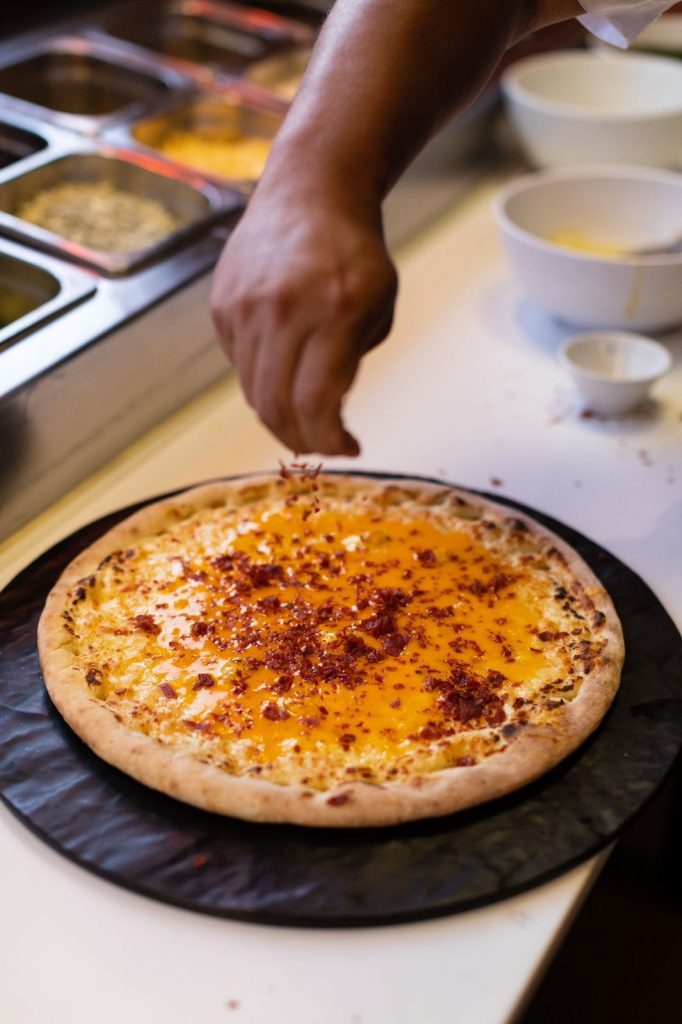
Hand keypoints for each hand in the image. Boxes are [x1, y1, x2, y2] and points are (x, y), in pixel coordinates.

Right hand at [210, 184, 397, 455]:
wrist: (310, 190)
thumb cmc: (354, 252)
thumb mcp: (379, 305)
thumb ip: (353, 360)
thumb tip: (324, 411)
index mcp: (332, 313)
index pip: (316, 404)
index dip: (330, 440)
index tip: (348, 447)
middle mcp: (281, 311)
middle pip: (277, 407)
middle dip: (303, 439)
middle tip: (322, 444)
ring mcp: (245, 308)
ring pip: (253, 393)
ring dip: (280, 417)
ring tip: (304, 417)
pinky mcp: (222, 306)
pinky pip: (239, 365)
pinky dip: (262, 381)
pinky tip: (283, 369)